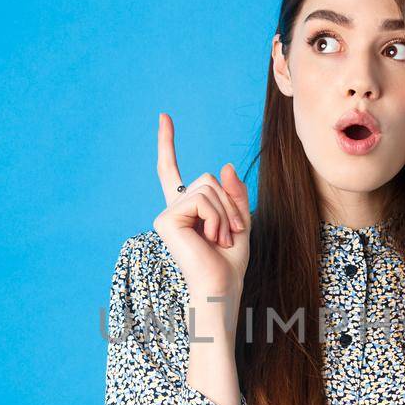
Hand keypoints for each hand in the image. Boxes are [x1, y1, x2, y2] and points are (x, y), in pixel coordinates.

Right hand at [152, 112, 251, 302]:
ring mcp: (167, 213)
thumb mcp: (240, 221)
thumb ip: (234, 194)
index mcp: (187, 208)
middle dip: (228, 203)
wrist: (221, 287)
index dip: (168, 143)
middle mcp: (173, 208)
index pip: (172, 170)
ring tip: (220, 239)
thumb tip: (224, 165)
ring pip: (207, 187)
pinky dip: (216, 218)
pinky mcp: (166, 219)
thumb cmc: (230, 262)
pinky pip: (202, 199)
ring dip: (225, 214)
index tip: (164, 117)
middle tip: (228, 234)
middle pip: (207, 177)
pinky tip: (211, 239)